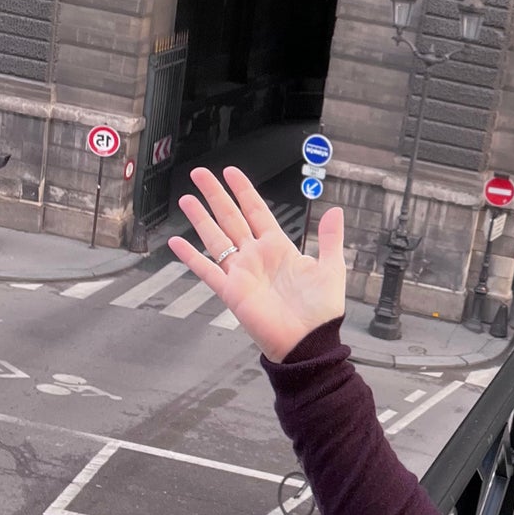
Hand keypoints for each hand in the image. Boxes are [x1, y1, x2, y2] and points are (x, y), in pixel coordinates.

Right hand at [168, 166, 345, 361]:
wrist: (309, 341)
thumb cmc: (321, 311)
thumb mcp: (331, 267)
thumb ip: (331, 238)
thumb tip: (335, 211)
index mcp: (279, 247)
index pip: (256, 211)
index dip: (243, 190)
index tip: (231, 173)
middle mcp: (256, 256)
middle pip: (231, 217)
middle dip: (215, 195)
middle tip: (200, 174)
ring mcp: (241, 273)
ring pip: (216, 238)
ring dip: (201, 218)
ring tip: (187, 199)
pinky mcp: (231, 292)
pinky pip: (206, 270)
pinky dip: (190, 257)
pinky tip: (177, 243)